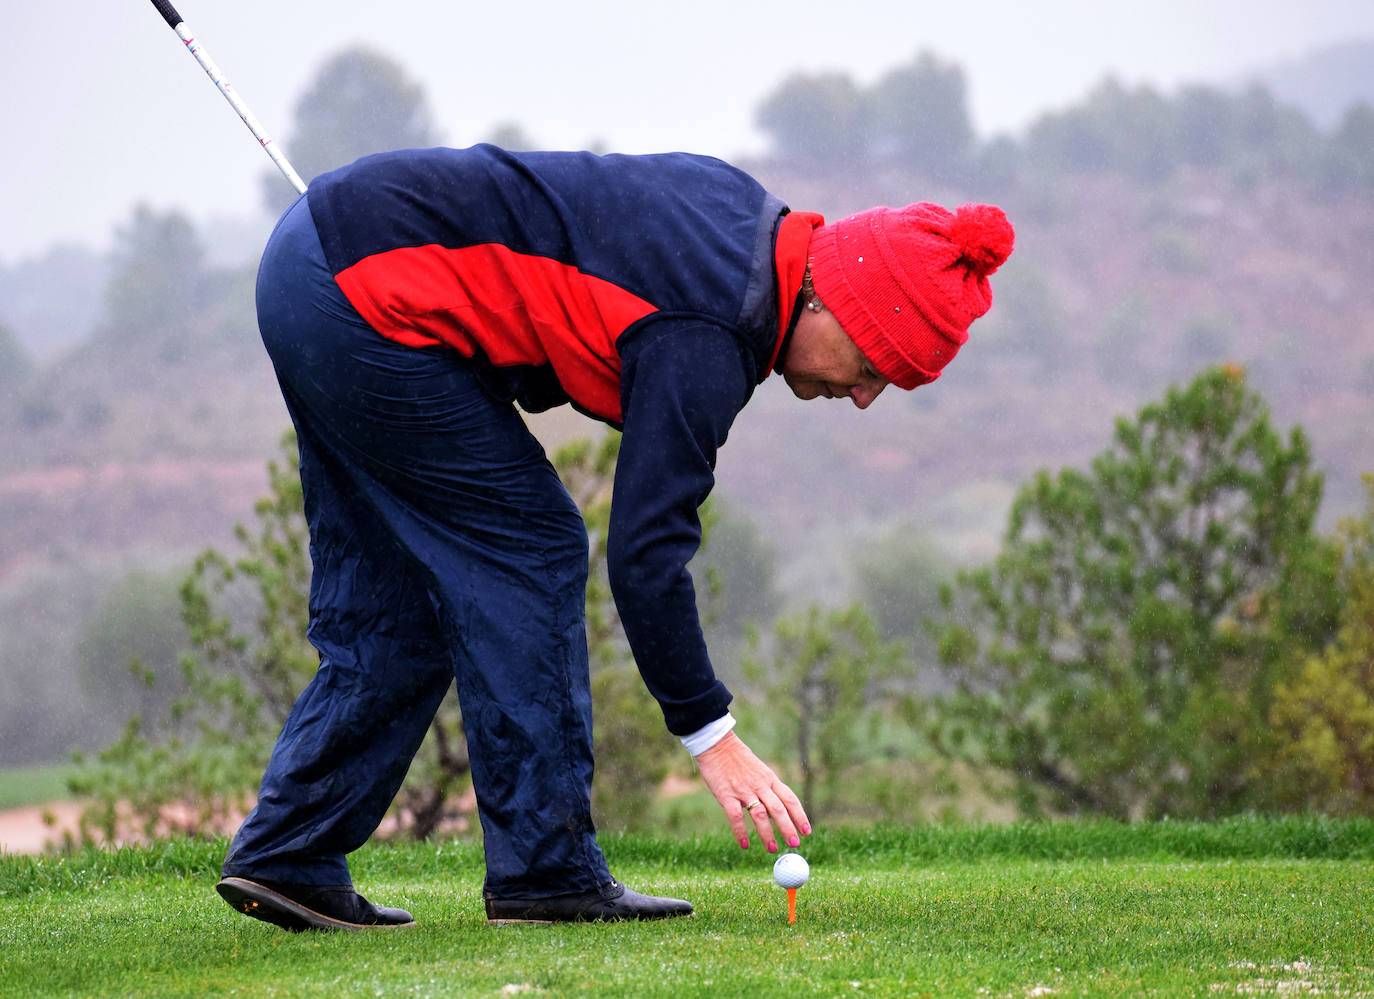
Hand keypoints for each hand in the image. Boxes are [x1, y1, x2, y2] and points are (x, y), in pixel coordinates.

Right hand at [694, 731, 810, 851]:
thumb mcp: (759, 771)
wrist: (717, 745)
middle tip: (795, 844)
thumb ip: (768, 788)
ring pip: (760, 815)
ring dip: (767, 834)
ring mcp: (743, 790)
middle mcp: (760, 785)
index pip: (790, 799)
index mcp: (770, 778)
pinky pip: (736, 816)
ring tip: (772, 849)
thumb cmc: (738, 760)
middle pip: (778, 809)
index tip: (807, 831)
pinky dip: (740, 831)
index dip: (800, 816)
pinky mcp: (726, 794)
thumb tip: (776, 810)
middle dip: (788, 828)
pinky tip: (744, 844)